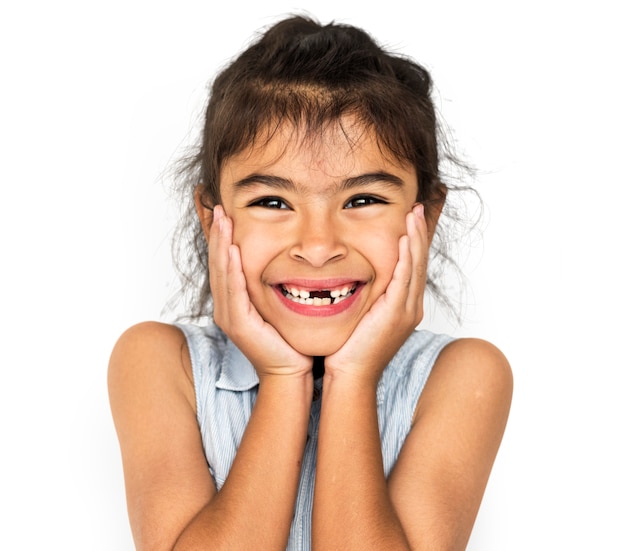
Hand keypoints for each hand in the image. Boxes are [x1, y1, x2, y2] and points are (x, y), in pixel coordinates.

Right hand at [209, 206, 312, 378]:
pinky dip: (231, 268)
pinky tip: (231, 248)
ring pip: (221, 271)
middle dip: (215, 232)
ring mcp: (229, 315)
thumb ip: (274, 282)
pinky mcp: (238, 324)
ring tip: (221, 217)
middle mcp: (226, 306)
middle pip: (217, 261)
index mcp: (234, 300)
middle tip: (215, 204)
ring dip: (220, 243)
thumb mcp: (277, 303)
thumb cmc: (288, 339)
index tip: (217, 209)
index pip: (223, 260)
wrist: (290, 371)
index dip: (218, 235)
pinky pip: (233, 290)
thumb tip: (287, 256)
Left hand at [324, 204, 428, 384]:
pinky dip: (407, 257)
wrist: (350, 375)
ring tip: (415, 213)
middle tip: (420, 207)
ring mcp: (406, 310)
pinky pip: (405, 279)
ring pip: (416, 266)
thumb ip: (365, 295)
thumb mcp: (360, 315)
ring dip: (416, 238)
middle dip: (420, 233)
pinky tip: (405, 238)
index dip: (415, 242)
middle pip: (420, 262)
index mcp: (403, 306)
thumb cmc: (350, 348)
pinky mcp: (397, 313)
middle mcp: (410, 306)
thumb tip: (353, 275)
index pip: (413, 266)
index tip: (414, 219)